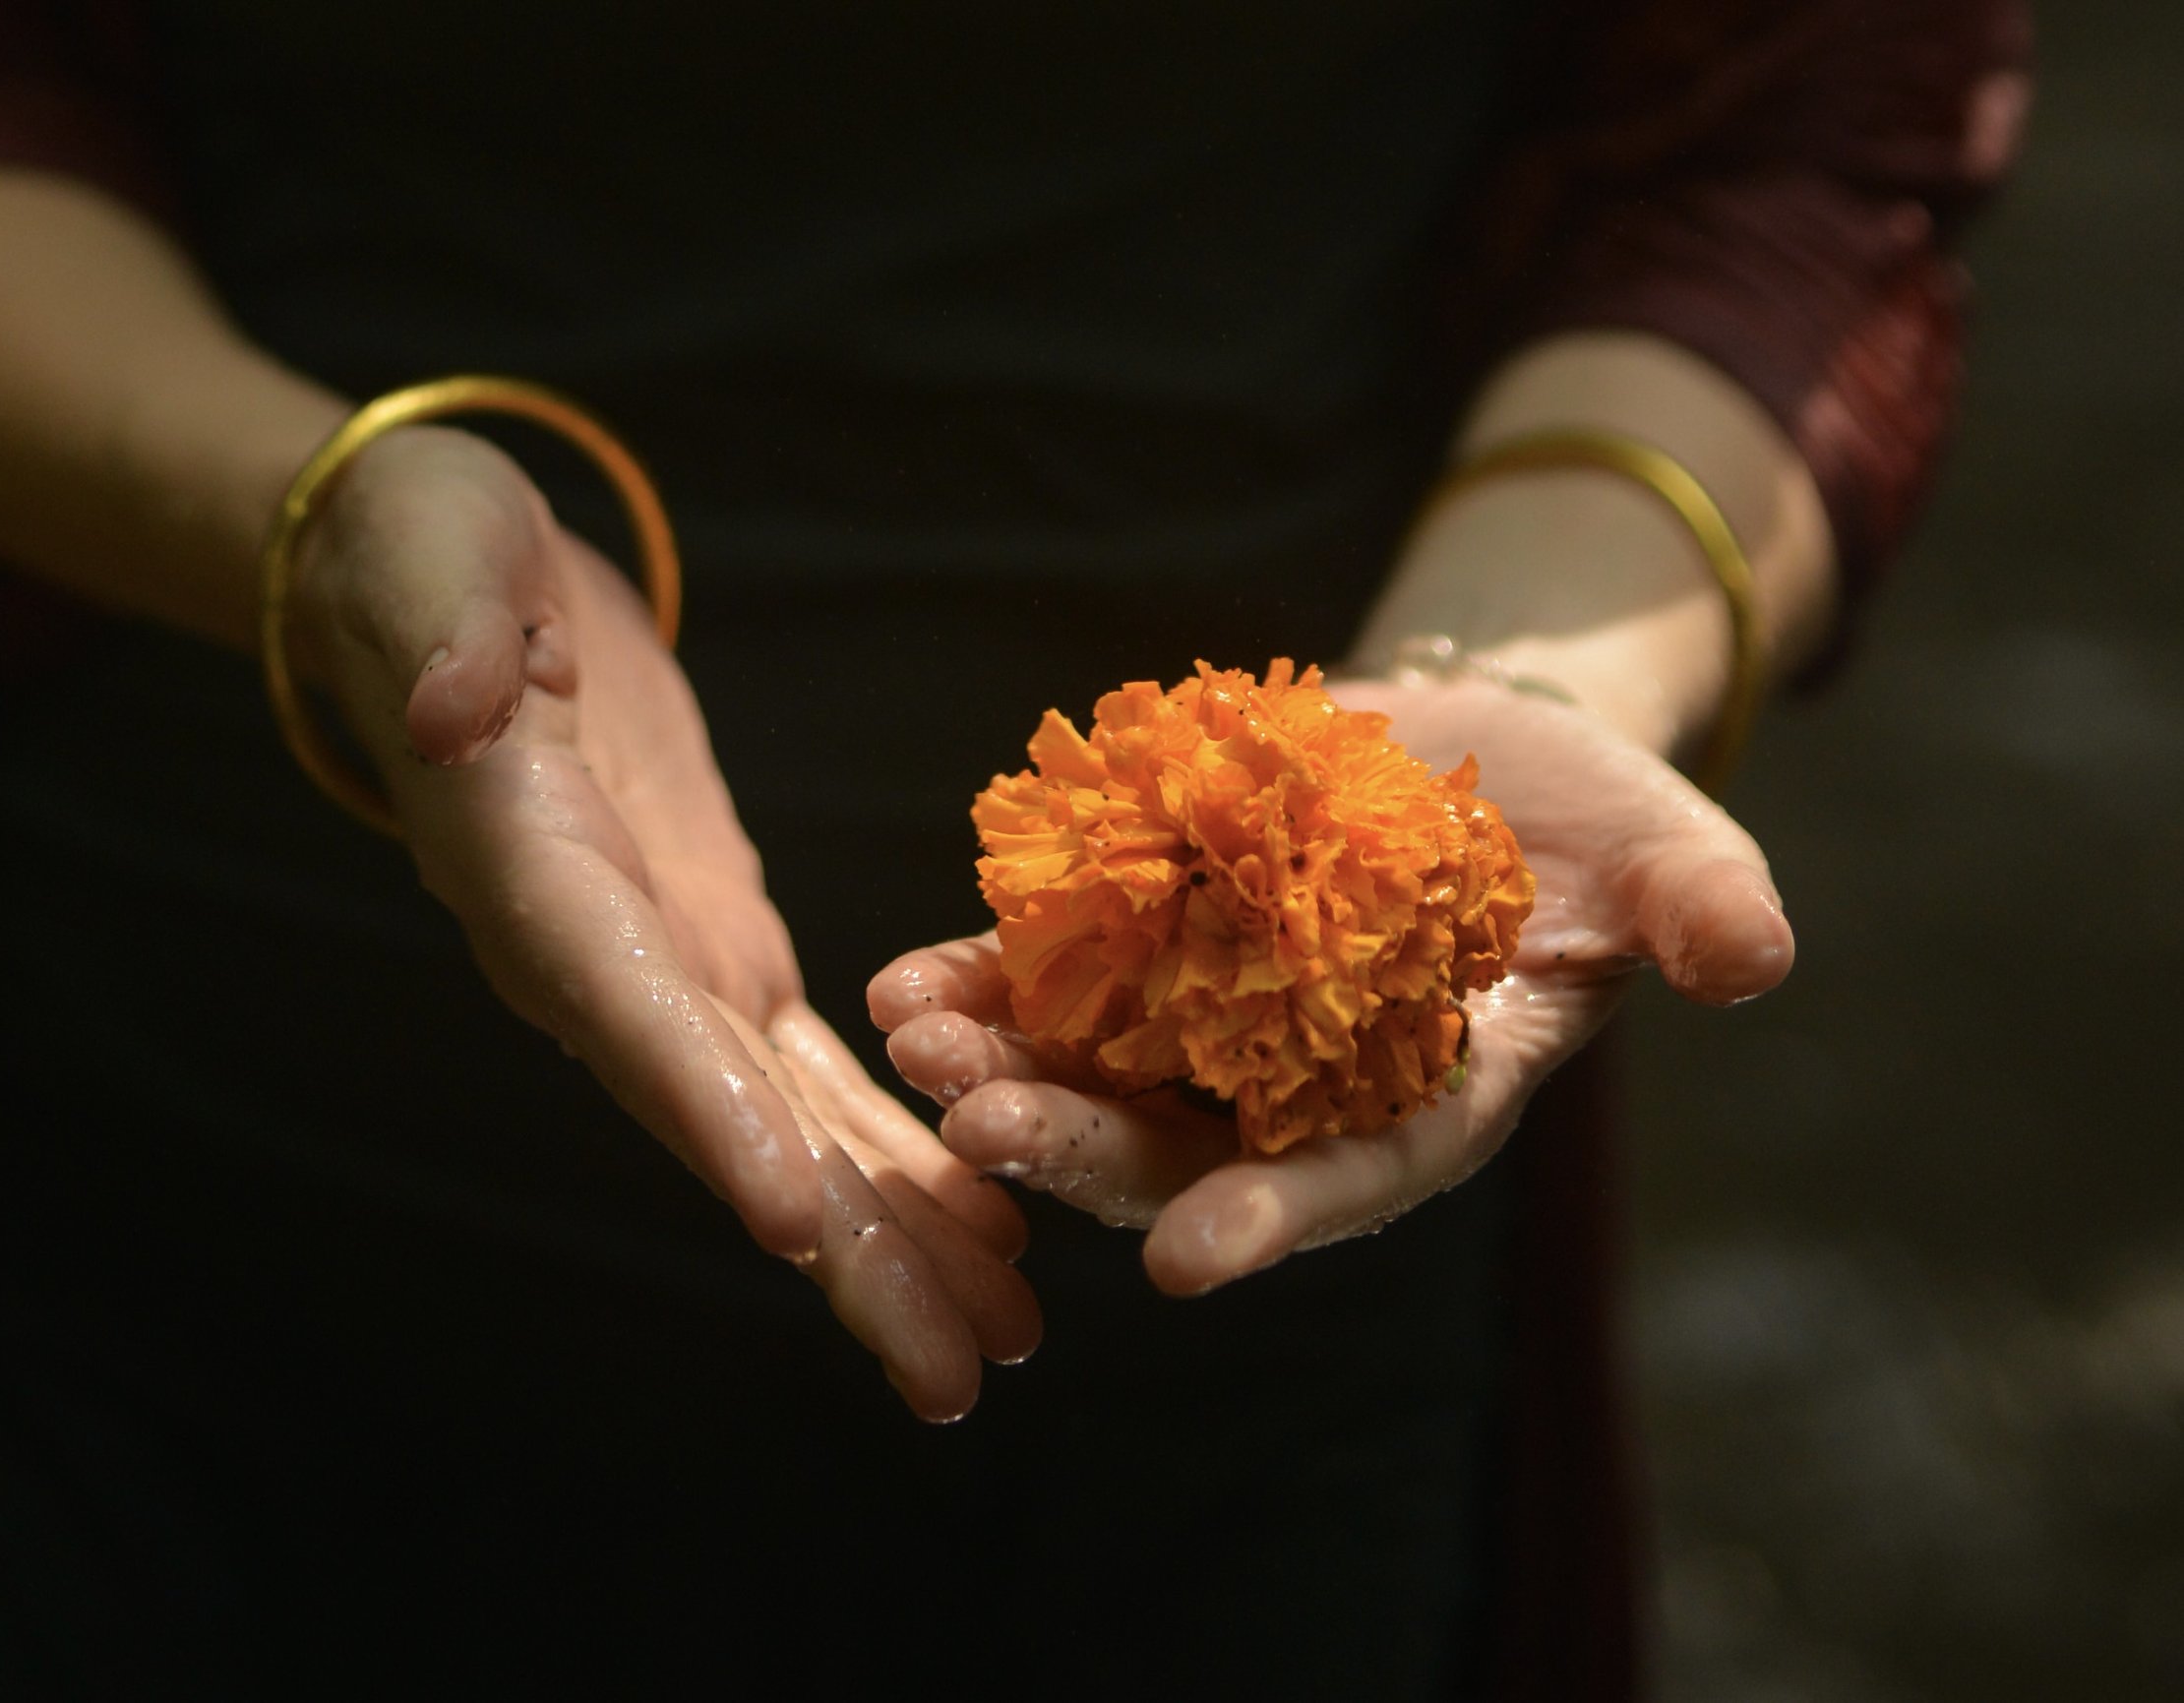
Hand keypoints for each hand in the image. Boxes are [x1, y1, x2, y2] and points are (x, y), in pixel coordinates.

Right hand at [293, 425, 1036, 1417]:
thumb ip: (438, 628)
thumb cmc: (427, 547)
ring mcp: (662, 971)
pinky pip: (816, 1076)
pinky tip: (985, 1227)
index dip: (703, 1113)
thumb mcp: (426, 546)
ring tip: (1001, 1344)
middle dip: (840, 1254)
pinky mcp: (719, 951)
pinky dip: (897, 1151)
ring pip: (786, 1131)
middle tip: (953, 1378)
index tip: (791, 1224)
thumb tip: (447, 704)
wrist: (454, 582)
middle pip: (726, 1127)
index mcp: (533, 874)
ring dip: (891, 1241)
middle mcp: (597, 962)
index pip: (621, 1007)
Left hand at [872, 676, 1791, 1295]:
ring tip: (916, 1045)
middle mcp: (1298, 1091)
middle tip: (977, 1138)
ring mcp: (1210, 1026)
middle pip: (1182, 1146)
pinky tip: (904, 981)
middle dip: (1083, 1154)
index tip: (1188, 1262)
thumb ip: (1701, 906)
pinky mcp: (1147, 946)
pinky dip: (979, 981)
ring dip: (1000, 1073)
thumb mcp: (1664, 853)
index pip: (1352, 1180)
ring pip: (1091, 1078)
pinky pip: (1050, 982)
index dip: (1275, 1218)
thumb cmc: (1586, 822)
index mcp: (1422, 1101)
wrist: (1477, 749)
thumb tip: (1754, 956)